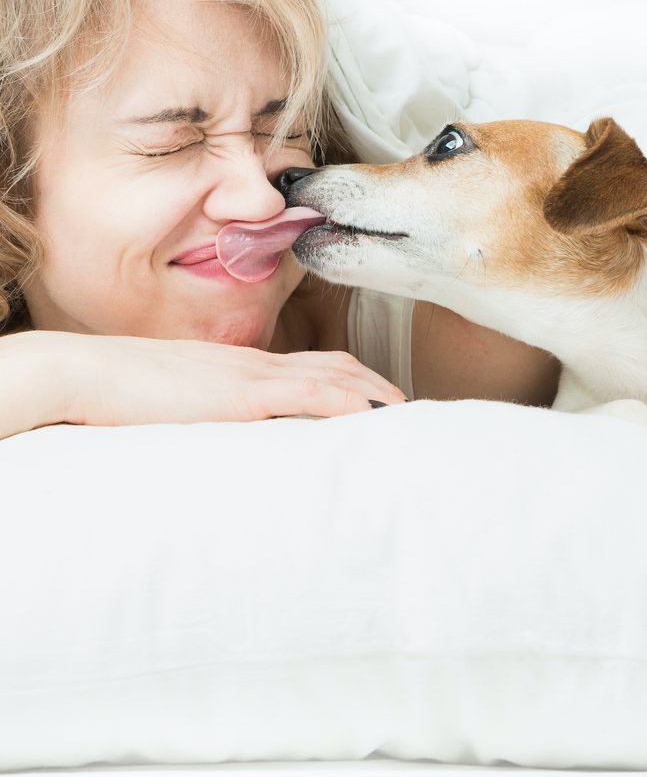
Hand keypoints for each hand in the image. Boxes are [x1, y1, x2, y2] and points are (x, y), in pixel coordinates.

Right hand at [36, 331, 406, 428]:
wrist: (88, 373)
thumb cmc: (125, 392)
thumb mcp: (181, 401)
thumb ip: (213, 412)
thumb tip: (233, 435)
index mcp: (244, 364)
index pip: (314, 362)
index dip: (353, 378)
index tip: (378, 399)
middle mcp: (257, 362)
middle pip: (335, 364)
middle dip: (375, 385)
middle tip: (407, 409)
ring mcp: (252, 373)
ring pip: (332, 375)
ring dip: (373, 394)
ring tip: (405, 414)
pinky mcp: (242, 392)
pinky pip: (307, 392)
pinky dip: (345, 402)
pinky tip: (371, 417)